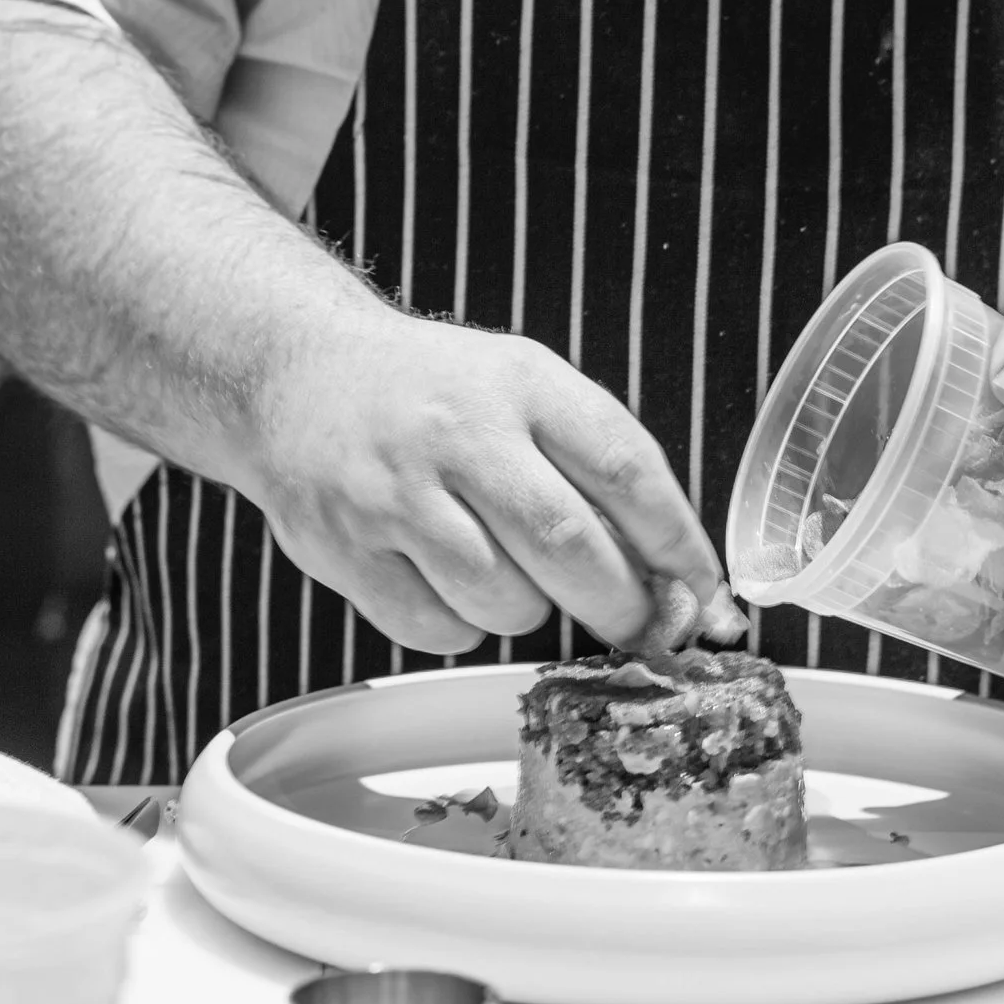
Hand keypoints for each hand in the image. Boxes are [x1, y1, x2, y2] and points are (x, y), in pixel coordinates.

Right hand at [248, 301, 722, 652]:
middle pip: (567, 545)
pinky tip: (448, 584)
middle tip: (635, 624)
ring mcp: (395, 493)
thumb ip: (596, 470)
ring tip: (513, 576)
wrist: (297, 373)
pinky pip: (436, 630)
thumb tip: (678, 579)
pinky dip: (461, 627)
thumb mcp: (524, 390)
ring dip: (530, 612)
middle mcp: (458, 432)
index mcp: (522, 384)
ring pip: (502, 600)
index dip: (678, 544)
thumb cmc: (436, 397)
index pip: (624, 468)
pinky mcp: (344, 548)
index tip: (705, 595)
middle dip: (619, 604)